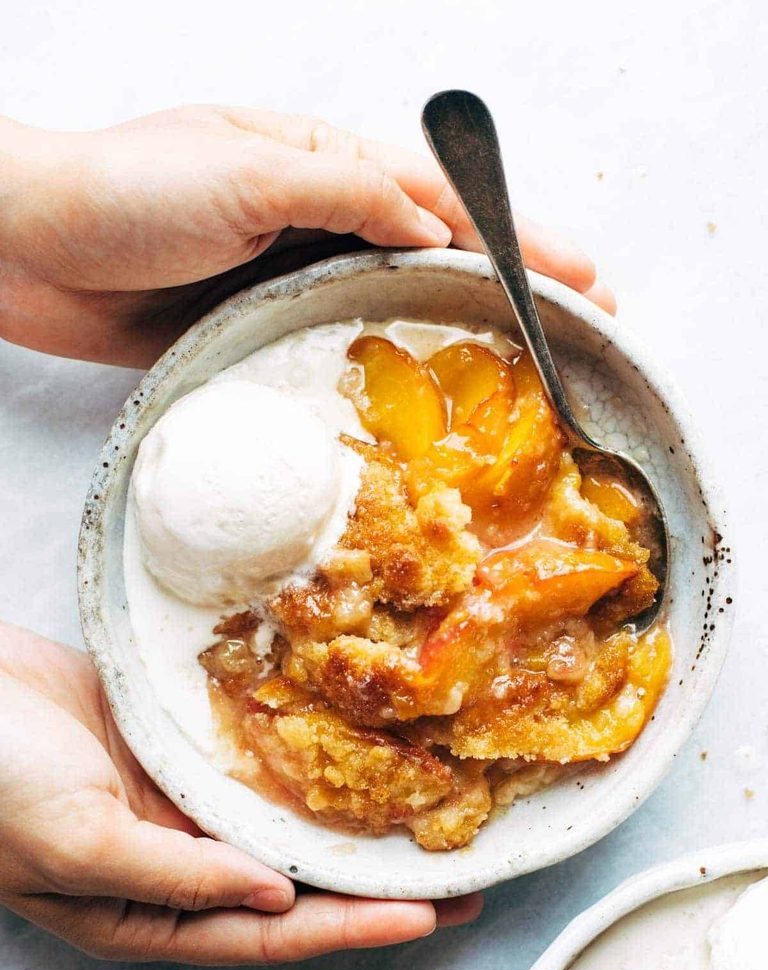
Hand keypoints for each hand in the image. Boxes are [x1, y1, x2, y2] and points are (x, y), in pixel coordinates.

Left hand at [0, 106, 613, 367]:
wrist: (32, 249)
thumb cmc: (127, 191)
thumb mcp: (246, 171)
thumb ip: (343, 190)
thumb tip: (427, 220)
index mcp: (322, 161)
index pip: (444, 198)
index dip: (518, 237)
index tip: (583, 277)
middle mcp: (317, 217)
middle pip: (436, 251)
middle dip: (512, 284)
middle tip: (583, 325)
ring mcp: (291, 275)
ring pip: (396, 301)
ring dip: (461, 328)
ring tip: (524, 366)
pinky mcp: (260, 326)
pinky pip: (339, 346)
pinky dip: (387, 367)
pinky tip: (422, 394)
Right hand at [0, 622, 480, 963]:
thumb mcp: (80, 844)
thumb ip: (175, 877)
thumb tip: (274, 895)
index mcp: (148, 910)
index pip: (268, 932)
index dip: (349, 926)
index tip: (425, 916)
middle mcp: (178, 862)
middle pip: (292, 882)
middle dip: (370, 884)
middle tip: (456, 879)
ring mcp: (182, 800)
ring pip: (282, 820)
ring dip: (347, 821)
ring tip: (424, 818)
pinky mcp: (182, 746)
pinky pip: (257, 756)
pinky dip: (304, 757)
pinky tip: (354, 747)